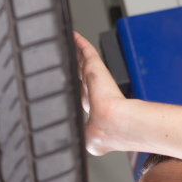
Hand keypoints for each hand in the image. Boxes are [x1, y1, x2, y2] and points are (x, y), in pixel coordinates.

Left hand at [73, 31, 130, 155]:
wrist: (112, 125)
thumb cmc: (104, 134)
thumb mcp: (88, 140)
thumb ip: (81, 136)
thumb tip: (77, 145)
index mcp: (95, 112)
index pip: (84, 97)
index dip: (78, 91)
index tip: (72, 87)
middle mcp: (95, 95)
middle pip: (82, 77)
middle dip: (76, 68)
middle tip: (69, 58)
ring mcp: (95, 80)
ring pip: (83, 63)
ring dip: (78, 54)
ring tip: (72, 44)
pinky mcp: (94, 68)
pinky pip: (86, 51)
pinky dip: (80, 43)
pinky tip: (74, 36)